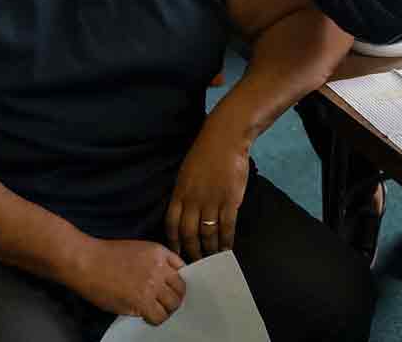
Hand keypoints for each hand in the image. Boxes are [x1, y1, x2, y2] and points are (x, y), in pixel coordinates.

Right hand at [65, 239, 185, 325]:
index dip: (178, 282)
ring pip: (172, 305)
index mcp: (159, 252)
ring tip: (155, 311)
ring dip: (165, 310)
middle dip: (174, 298)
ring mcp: (151, 285)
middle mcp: (159, 268)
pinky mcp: (141, 301)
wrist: (87, 262)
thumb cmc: (106, 255)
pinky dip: (155, 319)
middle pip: (181, 289)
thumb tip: (164, 279)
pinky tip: (146, 316)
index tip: (174, 290)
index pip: (183, 270)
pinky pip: (159, 316)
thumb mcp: (137, 249)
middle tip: (165, 303)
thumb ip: (154, 261)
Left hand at [166, 116, 249, 261]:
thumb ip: (184, 194)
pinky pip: (226, 227)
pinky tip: (227, 249)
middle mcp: (193, 201)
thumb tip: (184, 212)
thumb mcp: (186, 173)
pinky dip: (226, 241)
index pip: (171, 224)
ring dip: (209, 249)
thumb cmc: (205, 153)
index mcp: (179, 193)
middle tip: (196, 262)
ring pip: (208, 233)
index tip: (177, 254)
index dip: (173, 242)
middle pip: (189, 233)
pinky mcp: (229, 201)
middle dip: (191, 250)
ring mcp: (212, 202)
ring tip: (212, 260)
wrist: (225, 140)